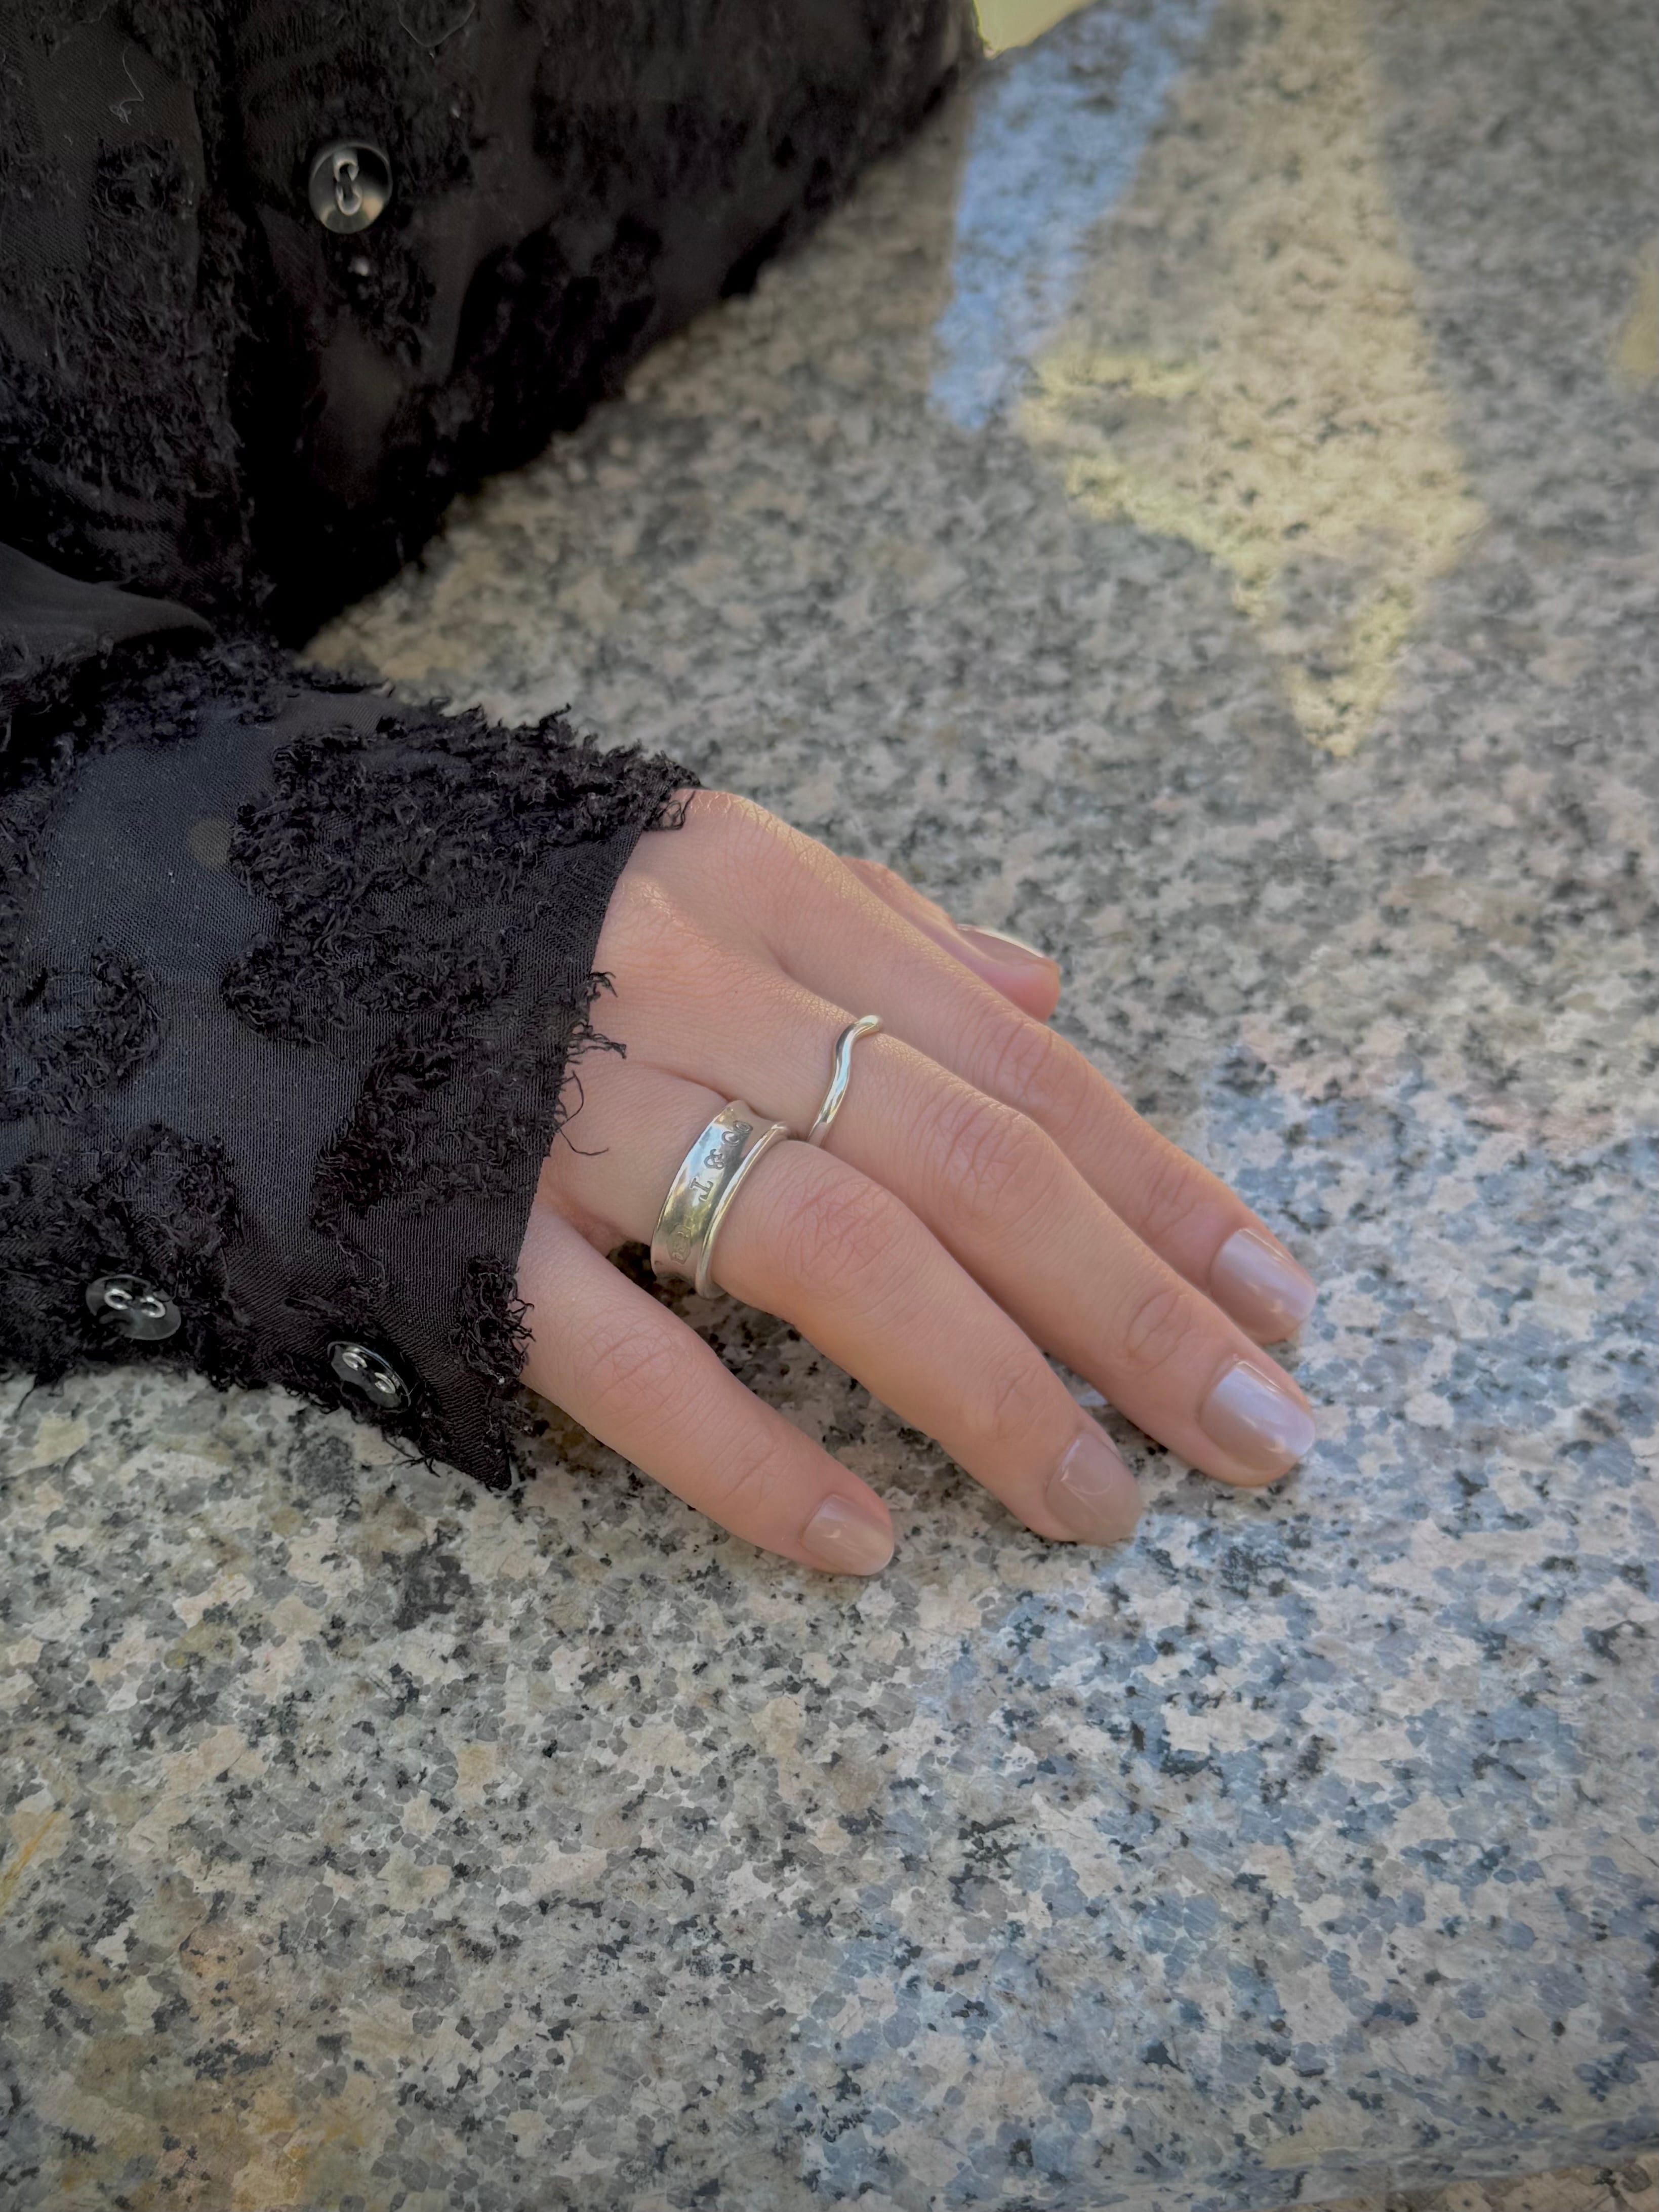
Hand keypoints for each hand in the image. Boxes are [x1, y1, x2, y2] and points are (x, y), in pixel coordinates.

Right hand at [518, 792, 1317, 1572]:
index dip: (1160, 1185)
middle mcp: (691, 985)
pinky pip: (620, 1361)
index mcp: (765, 889)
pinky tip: (859, 1543)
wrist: (222, 900)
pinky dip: (747, 1456)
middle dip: (1136, 1309)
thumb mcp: (705, 865)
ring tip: (1099, 1503)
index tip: (1277, 1295)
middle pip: (966, 1160)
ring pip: (829, 1251)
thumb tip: (1049, 994)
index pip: (1016, 1060)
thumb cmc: (504, 909)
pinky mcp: (453, 1229)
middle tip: (1260, 1433)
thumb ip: (883, 927)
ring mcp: (568, 1110)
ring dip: (990, 1392)